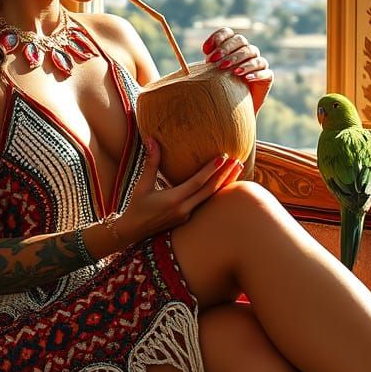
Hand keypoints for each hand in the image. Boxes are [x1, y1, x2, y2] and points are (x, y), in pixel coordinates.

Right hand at [116, 138, 243, 243]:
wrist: (133, 232)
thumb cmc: (136, 206)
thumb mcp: (141, 184)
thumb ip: (151, 162)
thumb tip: (151, 139)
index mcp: (173, 200)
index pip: (198, 183)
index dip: (211, 169)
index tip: (224, 156)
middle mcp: (184, 209)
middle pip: (210, 190)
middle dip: (225, 175)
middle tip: (237, 160)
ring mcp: (187, 215)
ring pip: (210, 198)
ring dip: (224, 183)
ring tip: (236, 169)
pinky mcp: (187, 218)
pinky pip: (205, 202)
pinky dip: (215, 191)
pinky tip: (223, 181)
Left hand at [203, 28, 272, 113]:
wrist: (233, 112)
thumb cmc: (218, 92)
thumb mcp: (208, 78)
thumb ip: (201, 69)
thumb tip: (183, 68)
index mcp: (232, 47)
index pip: (228, 33)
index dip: (218, 37)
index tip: (204, 50)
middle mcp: (246, 52)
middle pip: (240, 41)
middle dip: (226, 49)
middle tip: (214, 62)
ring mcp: (258, 63)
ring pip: (252, 54)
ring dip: (240, 60)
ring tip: (229, 71)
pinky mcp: (267, 77)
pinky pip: (265, 71)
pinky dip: (255, 73)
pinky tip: (245, 78)